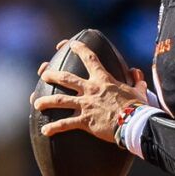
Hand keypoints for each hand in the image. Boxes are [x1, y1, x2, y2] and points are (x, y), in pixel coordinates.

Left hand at [30, 40, 147, 143]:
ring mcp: (86, 105)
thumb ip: (137, 81)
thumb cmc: (138, 107)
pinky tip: (45, 131)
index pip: (90, 59)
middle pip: (66, 78)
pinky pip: (65, 124)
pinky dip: (54, 127)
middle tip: (43, 74)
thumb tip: (137, 73)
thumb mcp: (139, 91)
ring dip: (46, 101)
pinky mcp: (85, 121)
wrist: (134, 122)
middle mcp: (91, 89)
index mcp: (103, 80)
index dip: (80, 49)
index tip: (71, 44)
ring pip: (60, 100)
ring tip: (35, 103)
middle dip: (52, 75)